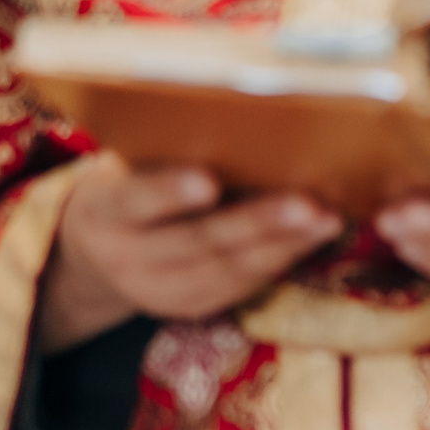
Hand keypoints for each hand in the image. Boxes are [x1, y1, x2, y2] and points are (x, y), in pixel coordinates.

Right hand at [39, 157, 343, 352]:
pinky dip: (285, 257)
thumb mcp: (134, 163)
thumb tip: (253, 123)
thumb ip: (172, 152)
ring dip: (287, 244)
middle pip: (197, 241)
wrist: (100, 248)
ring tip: (329, 218)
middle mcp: (127, 256)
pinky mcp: (192, 307)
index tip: (206, 180)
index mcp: (105, 210)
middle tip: (306, 203)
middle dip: (257, 223)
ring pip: (229, 269)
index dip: (169, 192)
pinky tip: (318, 235)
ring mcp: (159, 291)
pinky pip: (243, 284)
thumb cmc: (133, 181)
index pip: (135, 200)